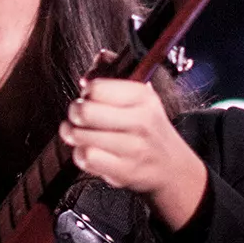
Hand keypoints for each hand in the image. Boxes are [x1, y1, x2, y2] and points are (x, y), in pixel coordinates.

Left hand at [57, 60, 208, 230]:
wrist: (171, 166)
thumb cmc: (147, 126)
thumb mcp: (139, 95)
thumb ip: (111, 73)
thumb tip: (89, 71)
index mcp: (143, 97)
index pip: (97, 87)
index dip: (87, 92)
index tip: (90, 97)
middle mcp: (140, 121)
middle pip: (85, 112)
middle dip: (74, 112)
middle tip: (78, 115)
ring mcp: (133, 148)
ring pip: (81, 136)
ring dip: (72, 134)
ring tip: (77, 132)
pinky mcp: (124, 171)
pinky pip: (86, 158)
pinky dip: (79, 154)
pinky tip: (87, 150)